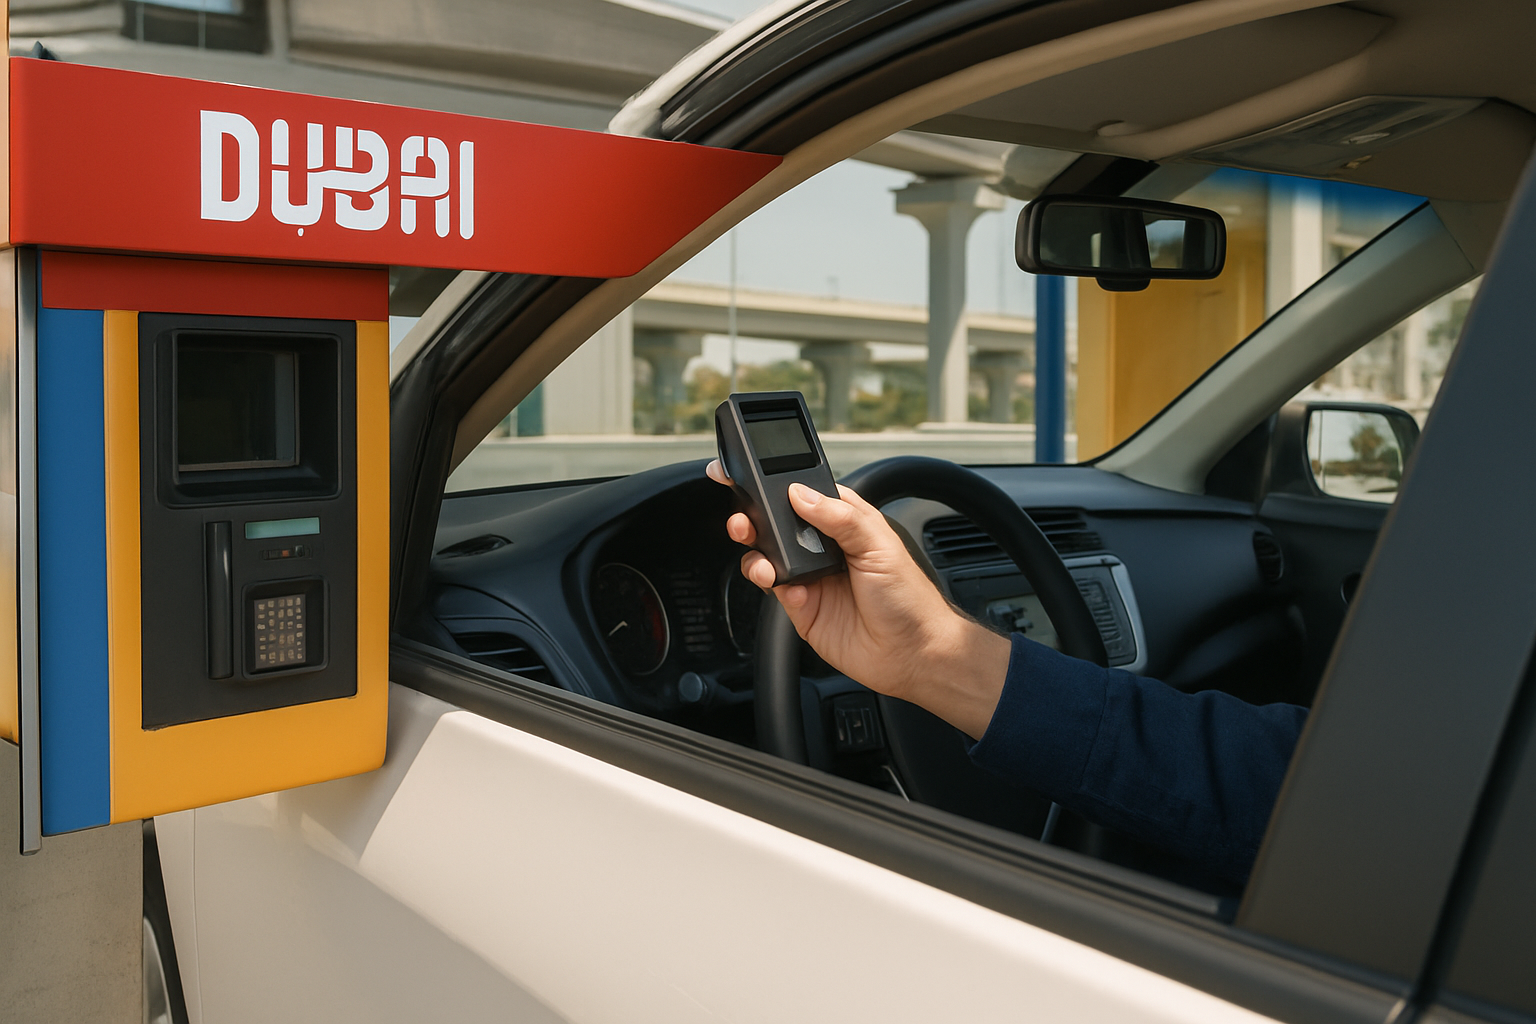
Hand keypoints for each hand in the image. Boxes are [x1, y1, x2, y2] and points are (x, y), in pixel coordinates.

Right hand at [706, 460, 1010, 739]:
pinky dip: (769, 582)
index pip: (805, 493)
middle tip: (743, 518)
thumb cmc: (909, 598)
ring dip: (754, 550)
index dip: (778, 485)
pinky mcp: (800, 606)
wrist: (912, 654)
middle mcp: (824, 545)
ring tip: (759, 555)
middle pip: (777, 522)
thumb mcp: (880, 545)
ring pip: (767, 553)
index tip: (752, 477)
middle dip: (754, 516)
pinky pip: (771, 587)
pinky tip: (785, 586)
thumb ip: (840, 516)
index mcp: (845, 520)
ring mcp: (810, 575)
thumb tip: (799, 493)